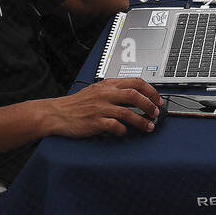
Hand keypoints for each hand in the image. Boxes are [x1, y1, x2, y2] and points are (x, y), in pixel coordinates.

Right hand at [47, 78, 163, 136]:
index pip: (136, 82)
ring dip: (141, 121)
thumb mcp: (98, 90)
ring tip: (148, 127)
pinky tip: (125, 132)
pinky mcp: (95, 122)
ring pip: (128, 112)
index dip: (151, 91)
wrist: (57, 113)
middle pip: (135, 96)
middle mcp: (106, 94)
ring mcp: (100, 108)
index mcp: (109, 85)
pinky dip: (123, 130)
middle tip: (156, 114)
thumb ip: (115, 90)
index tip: (158, 100)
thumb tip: (137, 94)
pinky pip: (115, 126)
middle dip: (150, 105)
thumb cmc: (78, 103)